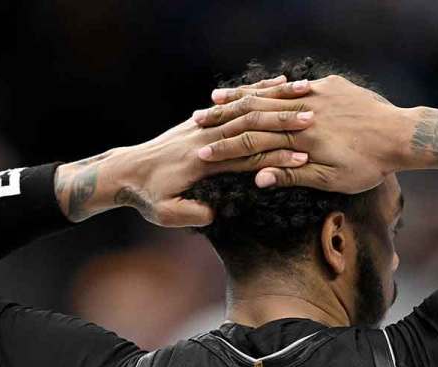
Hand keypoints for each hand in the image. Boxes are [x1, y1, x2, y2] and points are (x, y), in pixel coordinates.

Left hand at [106, 76, 319, 226]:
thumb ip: (192, 213)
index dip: (275, 158)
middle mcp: (203, 137)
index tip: (303, 158)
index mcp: (200, 161)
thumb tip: (217, 213)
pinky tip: (276, 83)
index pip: (245, 157)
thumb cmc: (145, 196)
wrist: (124, 171)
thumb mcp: (166, 213)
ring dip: (274, 100)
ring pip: (243, 108)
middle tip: (313, 120)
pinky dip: (255, 92)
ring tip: (304, 91)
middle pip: (250, 127)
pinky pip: (232, 103)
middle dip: (283, 122)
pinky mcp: (200, 120)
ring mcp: (201, 125)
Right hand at [194, 75, 414, 192]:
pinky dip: (270, 87)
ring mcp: (315, 95)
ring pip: (269, 95)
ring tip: (214, 101)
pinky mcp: (328, 85)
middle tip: (196, 123)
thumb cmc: (368, 165)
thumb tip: (259, 178)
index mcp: (300, 139)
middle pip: (254, 114)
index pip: (253, 143)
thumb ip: (293, 175)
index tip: (201, 155)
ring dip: (240, 99)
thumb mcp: (331, 180)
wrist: (402, 135)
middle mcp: (303, 113)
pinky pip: (291, 85)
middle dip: (223, 119)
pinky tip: (254, 88)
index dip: (226, 149)